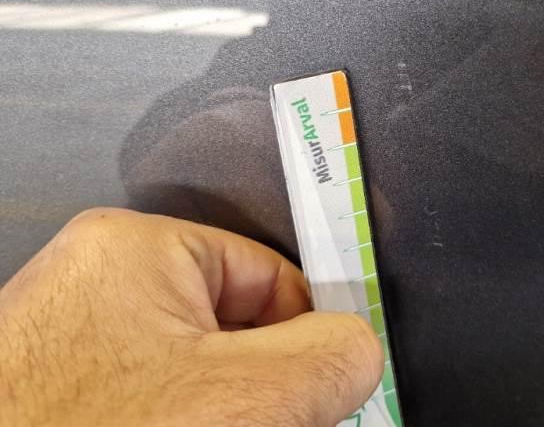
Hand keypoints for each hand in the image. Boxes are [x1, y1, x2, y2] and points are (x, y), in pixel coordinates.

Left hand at [0, 208, 383, 426]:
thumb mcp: (245, 400)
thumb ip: (330, 357)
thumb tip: (359, 348)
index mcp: (136, 251)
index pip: (271, 276)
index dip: (311, 334)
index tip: (332, 384)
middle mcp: (97, 289)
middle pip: (237, 329)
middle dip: (269, 387)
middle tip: (279, 423)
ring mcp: (77, 349)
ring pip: (199, 377)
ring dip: (234, 412)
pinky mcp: (66, 397)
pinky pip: (157, 401)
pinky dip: (190, 421)